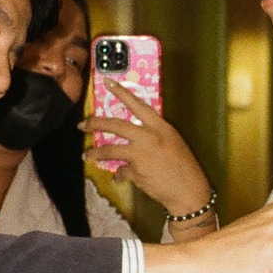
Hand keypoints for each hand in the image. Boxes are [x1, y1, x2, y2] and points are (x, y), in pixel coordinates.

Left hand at [81, 80, 214, 218]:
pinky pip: (121, 171)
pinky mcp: (136, 172)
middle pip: (116, 125)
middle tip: (83, 125)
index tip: (107, 82)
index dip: (121, 92)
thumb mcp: (172, 142)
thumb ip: (154, 135)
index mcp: (160, 127)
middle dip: (95, 123)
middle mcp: (149, 137)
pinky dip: (119, 175)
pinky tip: (119, 179)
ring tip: (87, 156)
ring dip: (96, 153)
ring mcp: (141, 154)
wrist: (189, 191)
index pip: (138, 105)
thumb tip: (136, 135)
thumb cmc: (184, 166)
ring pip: (110, 150)